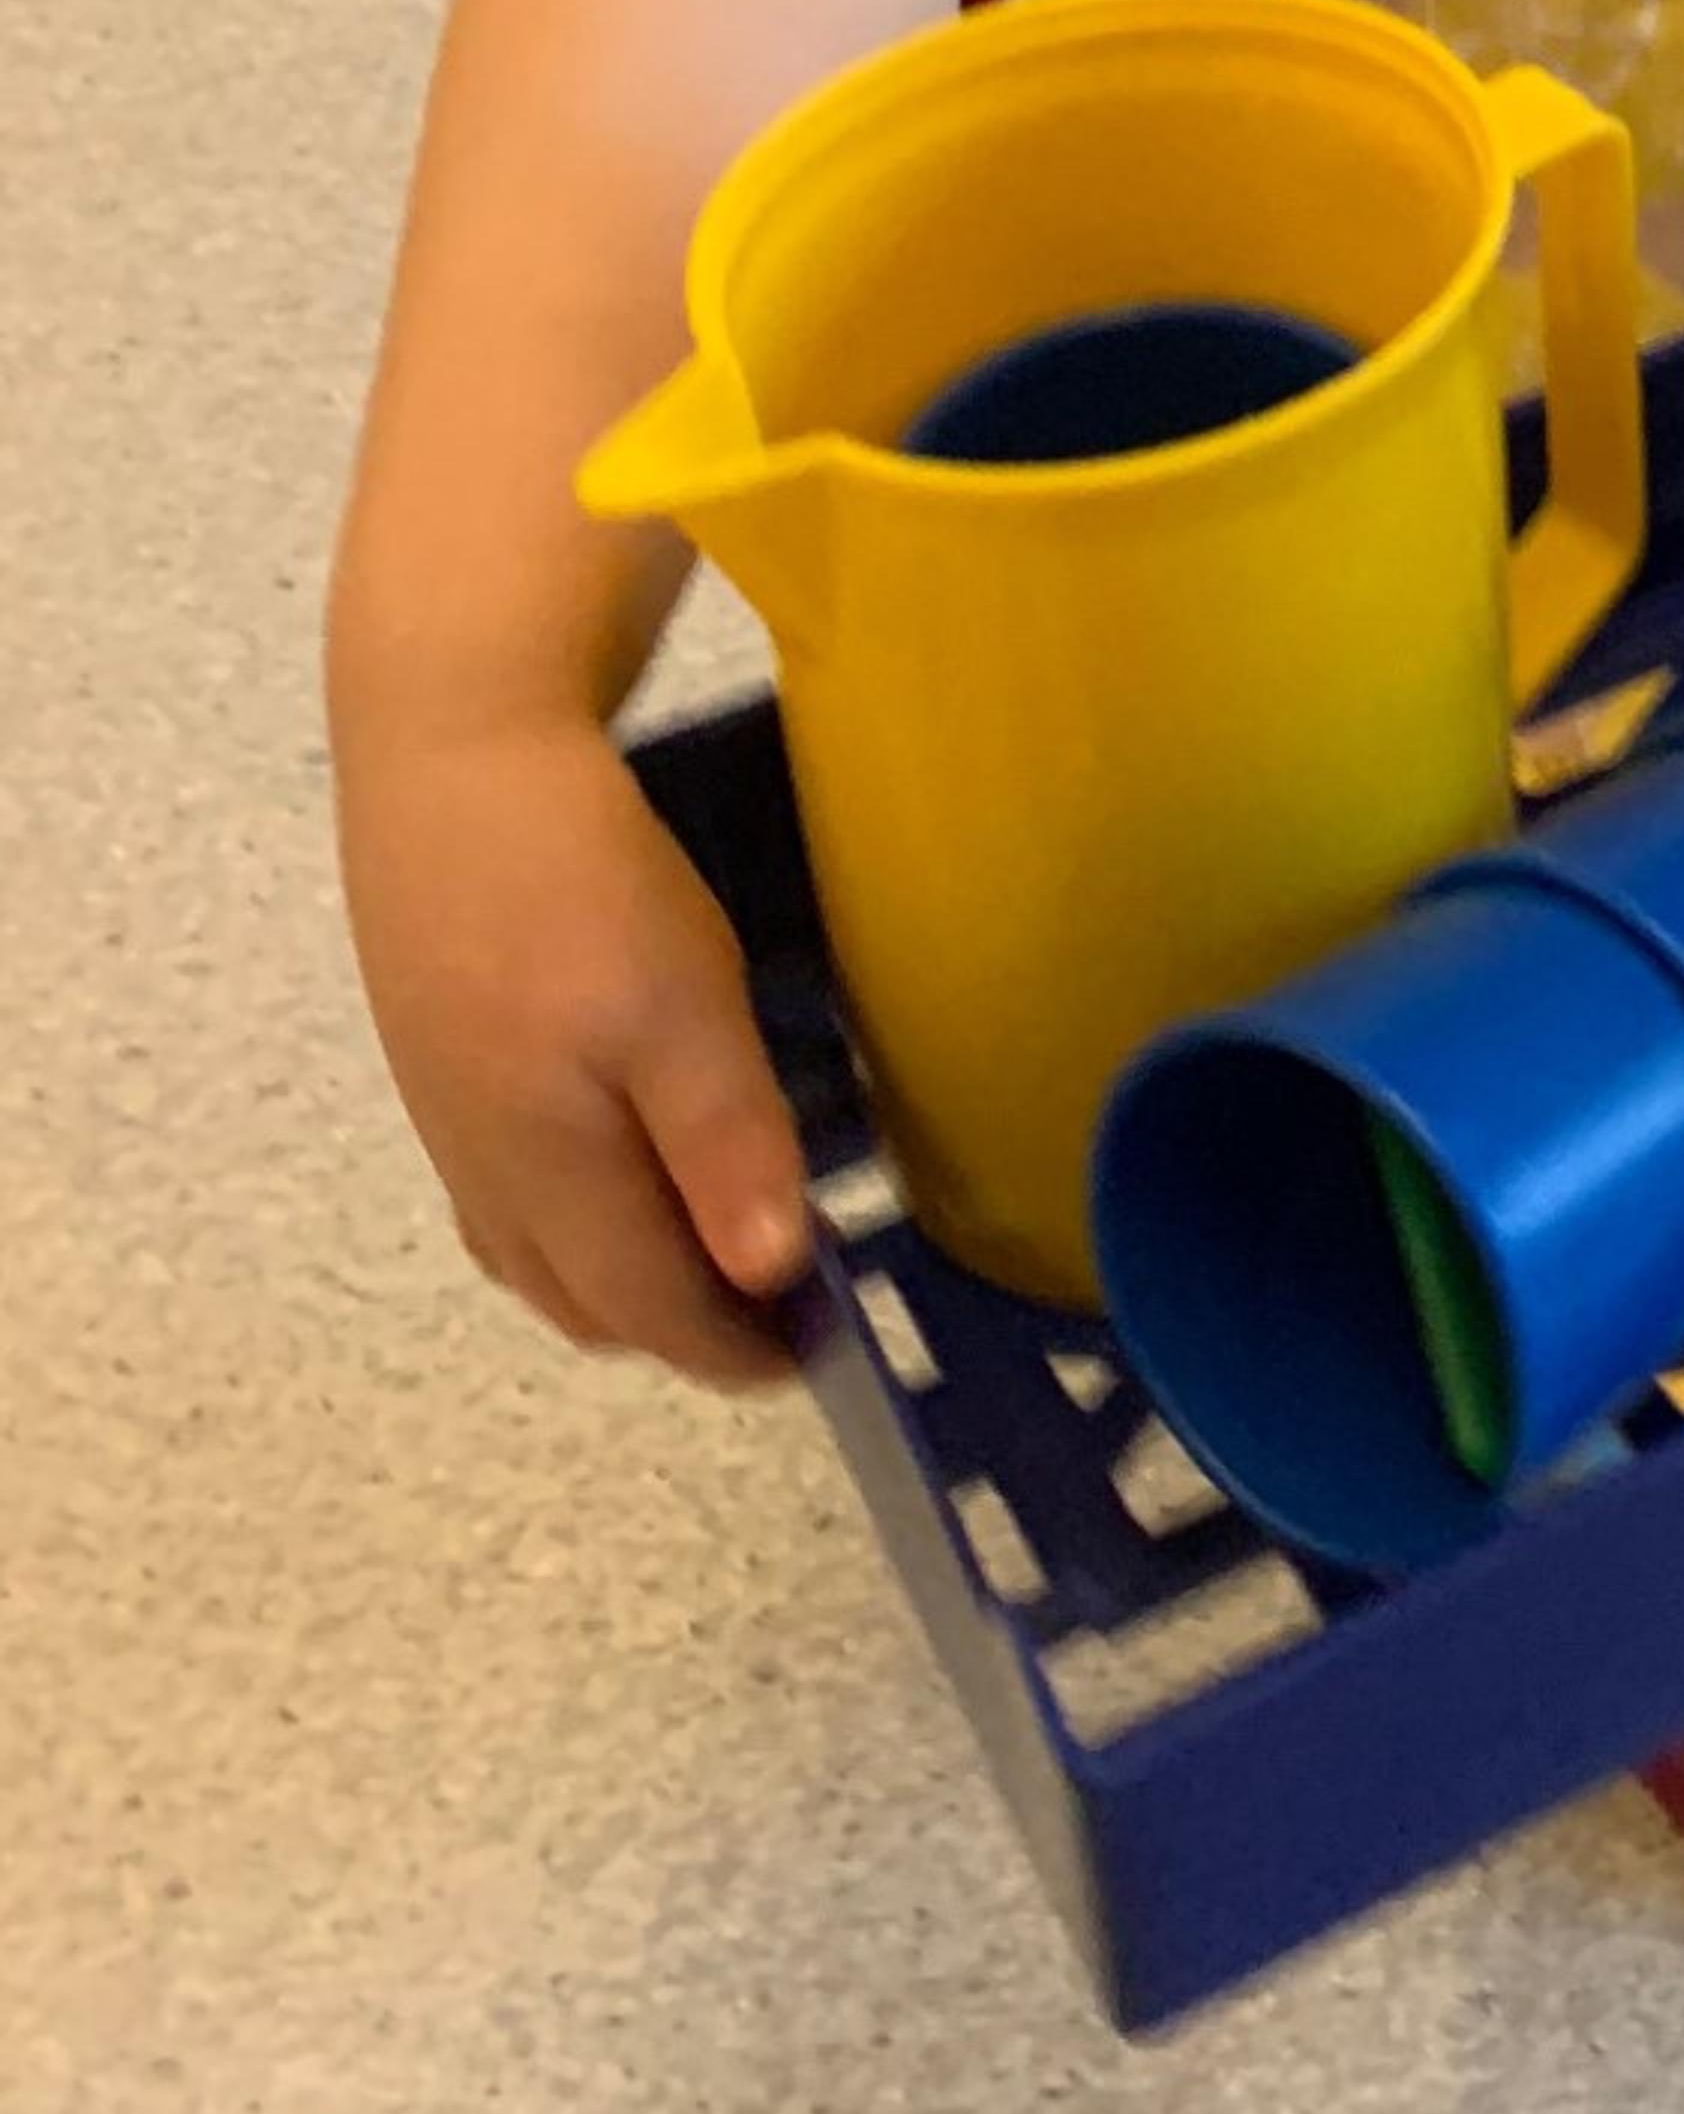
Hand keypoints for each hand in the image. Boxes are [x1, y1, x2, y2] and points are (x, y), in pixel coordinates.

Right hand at [341, 712, 811, 1387]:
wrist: (450, 756)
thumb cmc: (578, 881)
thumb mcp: (679, 1006)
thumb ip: (722, 1145)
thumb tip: (767, 1276)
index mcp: (545, 1167)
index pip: (645, 1306)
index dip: (730, 1349)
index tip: (813, 1357)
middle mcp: (485, 1164)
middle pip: (583, 1296)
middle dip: (680, 1327)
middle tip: (784, 1305)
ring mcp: (451, 1114)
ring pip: (538, 1250)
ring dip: (624, 1277)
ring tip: (718, 1246)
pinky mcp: (442, 1058)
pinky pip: (509, 1192)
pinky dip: (579, 1218)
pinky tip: (626, 1166)